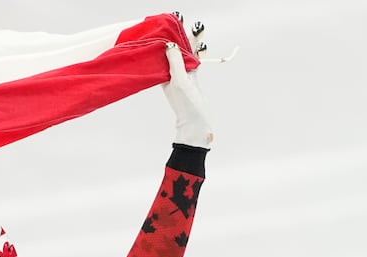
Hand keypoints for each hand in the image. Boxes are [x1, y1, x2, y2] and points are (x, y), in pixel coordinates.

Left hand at [163, 23, 213, 148]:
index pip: (165, 51)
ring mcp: (181, 78)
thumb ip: (176, 63)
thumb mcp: (180, 82)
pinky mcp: (191, 82)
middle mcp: (171, 75)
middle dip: (181, 36)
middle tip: (187, 22)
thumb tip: (169, 45)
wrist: (197, 125)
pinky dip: (197, 54)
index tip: (174, 24)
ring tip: (198, 29)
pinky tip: (202, 47)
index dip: (169, 37)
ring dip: (192, 43)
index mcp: (164, 74)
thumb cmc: (186, 106)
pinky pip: (193, 63)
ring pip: (186, 56)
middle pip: (176, 51)